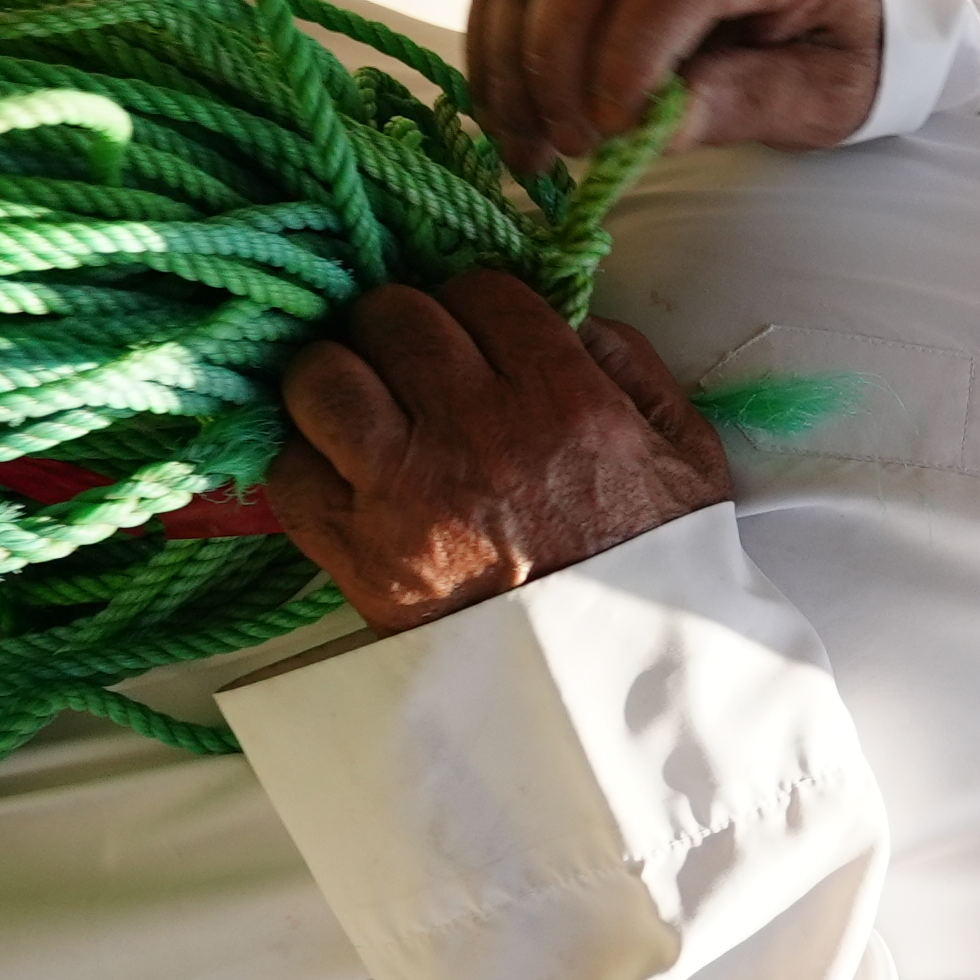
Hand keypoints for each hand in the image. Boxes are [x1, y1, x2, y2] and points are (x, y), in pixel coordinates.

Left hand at [269, 272, 732, 632]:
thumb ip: (636, 371)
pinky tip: (341, 472)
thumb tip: (572, 320)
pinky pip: (289, 470)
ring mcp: (406, 491)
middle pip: (390, 316)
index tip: (476, 334)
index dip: (473, 305)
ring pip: (322, 377)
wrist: (610, 689)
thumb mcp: (689, 460)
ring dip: (336, 380)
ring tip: (360, 405)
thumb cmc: (654, 571)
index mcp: (564, 400)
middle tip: (411, 364)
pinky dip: (306, 462)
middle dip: (399, 330)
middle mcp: (477, 430)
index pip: (479, 290)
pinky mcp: (356, 553)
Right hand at [447, 0, 882, 174]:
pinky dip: (498, 36)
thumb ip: (750, 101)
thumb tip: (653, 127)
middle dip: (558, 58)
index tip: (612, 128)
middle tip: (564, 146)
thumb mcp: (828, 93)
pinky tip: (510, 107)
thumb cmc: (842, 50)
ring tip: (528, 144)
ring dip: (513, 55)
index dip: (632, 48)